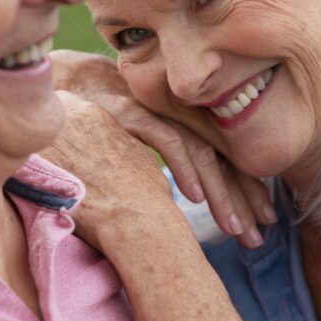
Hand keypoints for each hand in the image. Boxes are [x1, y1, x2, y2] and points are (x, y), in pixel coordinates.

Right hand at [50, 50, 274, 247]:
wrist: (59, 83)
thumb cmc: (100, 126)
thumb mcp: (136, 152)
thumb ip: (160, 172)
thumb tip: (179, 205)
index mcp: (184, 124)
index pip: (225, 161)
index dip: (245, 193)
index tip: (260, 225)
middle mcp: (177, 115)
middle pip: (221, 159)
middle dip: (242, 199)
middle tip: (257, 237)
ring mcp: (156, 111)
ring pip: (201, 152)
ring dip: (220, 192)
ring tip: (234, 228)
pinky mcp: (130, 111)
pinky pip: (165, 138)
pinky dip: (183, 166)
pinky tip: (194, 197)